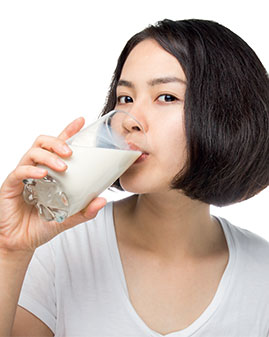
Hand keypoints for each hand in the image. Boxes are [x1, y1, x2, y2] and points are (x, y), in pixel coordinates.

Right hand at [0, 118, 106, 252]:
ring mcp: (23, 176)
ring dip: (49, 156)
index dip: (68, 131)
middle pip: (43, 142)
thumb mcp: (68, 218)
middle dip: (58, 141)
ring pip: (33, 152)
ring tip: (63, 166)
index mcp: (50, 172)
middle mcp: (36, 169)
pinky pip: (20, 171)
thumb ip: (85, 210)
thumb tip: (102, 200)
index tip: (82, 121)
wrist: (21, 242)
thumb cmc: (42, 225)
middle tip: (71, 152)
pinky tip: (42, 174)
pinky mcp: (11, 185)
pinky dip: (32, 170)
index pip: (58, 147)